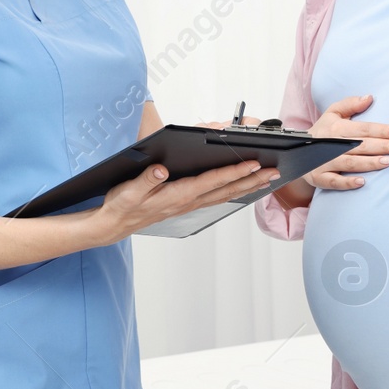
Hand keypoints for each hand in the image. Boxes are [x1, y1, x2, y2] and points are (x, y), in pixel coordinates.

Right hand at [95, 159, 279, 242]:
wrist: (115, 224)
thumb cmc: (122, 205)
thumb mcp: (128, 190)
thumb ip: (145, 179)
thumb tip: (161, 169)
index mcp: (177, 194)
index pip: (212, 181)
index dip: (233, 172)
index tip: (253, 164)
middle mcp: (188, 201)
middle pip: (226, 189)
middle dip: (251, 180)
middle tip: (274, 172)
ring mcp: (189, 204)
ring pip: (225, 194)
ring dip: (248, 187)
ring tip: (267, 179)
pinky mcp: (187, 205)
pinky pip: (217, 198)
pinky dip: (234, 191)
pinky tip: (243, 187)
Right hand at [303, 95, 388, 189]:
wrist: (297, 151)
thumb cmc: (322, 131)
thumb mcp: (332, 113)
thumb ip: (350, 104)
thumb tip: (369, 97)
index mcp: (335, 128)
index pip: (361, 128)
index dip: (379, 130)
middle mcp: (329, 144)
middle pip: (359, 145)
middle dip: (380, 146)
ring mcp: (323, 162)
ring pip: (349, 162)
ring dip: (368, 163)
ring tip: (387, 162)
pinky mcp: (318, 177)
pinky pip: (333, 181)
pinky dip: (347, 182)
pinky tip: (362, 182)